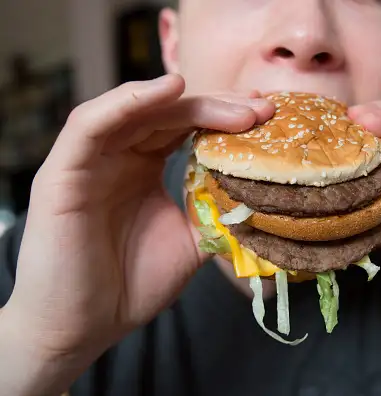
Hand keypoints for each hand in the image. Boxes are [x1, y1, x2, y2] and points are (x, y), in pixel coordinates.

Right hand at [2, 75, 273, 361]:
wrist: (85, 327)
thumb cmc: (131, 284)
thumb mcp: (190, 242)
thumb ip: (216, 212)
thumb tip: (261, 196)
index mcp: (143, 167)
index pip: (186, 127)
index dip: (226, 117)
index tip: (268, 117)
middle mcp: (118, 156)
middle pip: (168, 113)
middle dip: (218, 107)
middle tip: (262, 108)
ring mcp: (90, 161)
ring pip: (135, 110)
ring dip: (186, 102)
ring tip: (233, 104)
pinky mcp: (63, 172)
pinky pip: (91, 125)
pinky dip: (129, 102)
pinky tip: (169, 90)